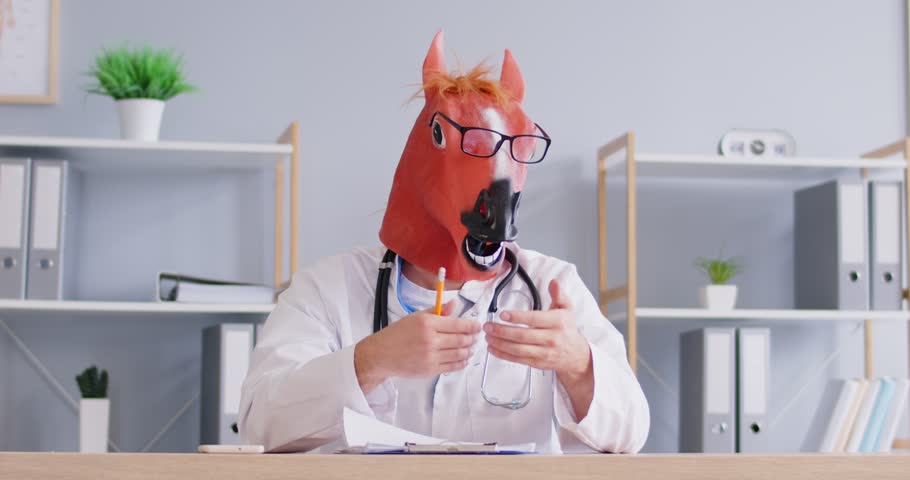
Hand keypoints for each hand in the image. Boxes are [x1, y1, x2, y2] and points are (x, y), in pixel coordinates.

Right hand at [355, 299, 479, 392]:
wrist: (381, 354)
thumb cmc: (397, 334)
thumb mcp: (416, 317)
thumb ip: (438, 311)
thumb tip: (455, 304)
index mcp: (427, 323)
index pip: (457, 324)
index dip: (471, 326)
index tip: (477, 326)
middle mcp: (430, 340)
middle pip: (461, 340)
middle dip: (473, 338)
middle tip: (477, 337)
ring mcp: (430, 356)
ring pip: (459, 354)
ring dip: (469, 351)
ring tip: (472, 347)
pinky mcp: (429, 370)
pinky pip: (452, 367)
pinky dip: (461, 363)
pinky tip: (464, 359)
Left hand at [484, 280, 589, 376]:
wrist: (575, 354)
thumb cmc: (567, 329)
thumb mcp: (567, 309)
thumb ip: (559, 294)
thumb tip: (554, 282)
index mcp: (557, 322)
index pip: (534, 319)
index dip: (517, 317)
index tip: (503, 314)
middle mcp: (551, 338)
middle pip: (522, 336)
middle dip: (502, 331)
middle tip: (488, 326)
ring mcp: (544, 353)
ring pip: (518, 349)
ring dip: (500, 343)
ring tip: (488, 336)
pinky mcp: (537, 363)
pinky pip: (518, 359)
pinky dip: (503, 354)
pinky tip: (493, 348)